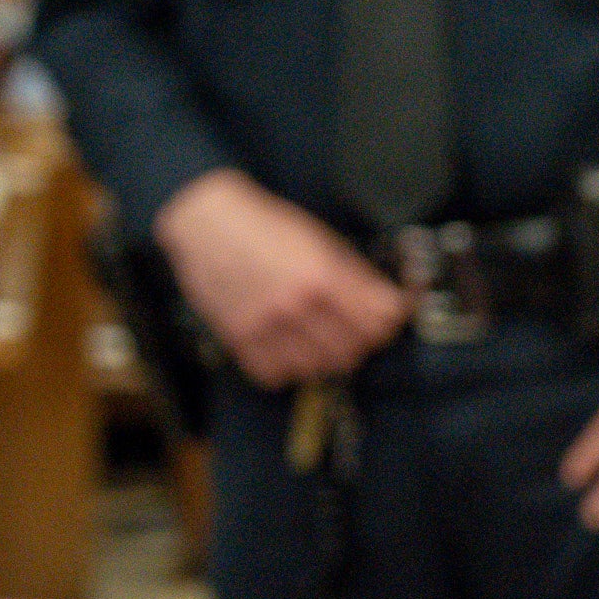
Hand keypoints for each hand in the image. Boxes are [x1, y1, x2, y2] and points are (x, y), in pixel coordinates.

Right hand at [153, 168, 409, 387]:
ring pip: (317, 369)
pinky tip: (288, 349)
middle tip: (355, 330)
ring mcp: (265, 325)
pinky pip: (274, 376)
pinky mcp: (237, 337)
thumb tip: (389, 302)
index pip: (379, 321)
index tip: (387, 317)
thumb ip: (356, 275)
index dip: (390, 320)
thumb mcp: (323, 240)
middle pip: (352, 352)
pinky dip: (287, 369)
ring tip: (320, 339)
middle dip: (361, 342)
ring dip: (325, 358)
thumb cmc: (266, 226)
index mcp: (323, 277)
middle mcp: (296, 305)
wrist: (208, 222)